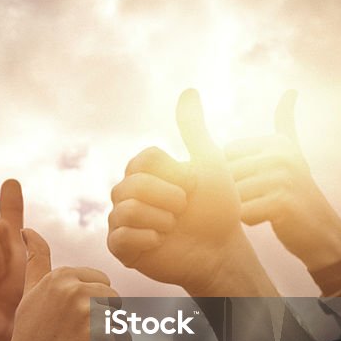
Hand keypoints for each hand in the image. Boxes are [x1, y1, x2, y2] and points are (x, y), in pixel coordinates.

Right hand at [0, 230, 118, 340]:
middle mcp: (74, 288)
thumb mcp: (29, 292)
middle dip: (101, 319)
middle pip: (113, 299)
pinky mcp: (97, 338)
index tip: (65, 320)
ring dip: (107, 335)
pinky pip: (124, 340)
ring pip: (119, 318)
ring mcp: (86, 313)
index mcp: (62, 275)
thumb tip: (27, 229)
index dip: (89, 305)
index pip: (101, 283)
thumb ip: (36, 260)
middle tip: (72, 335)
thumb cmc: (30, 336)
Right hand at [107, 89, 245, 295]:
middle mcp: (127, 194)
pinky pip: (120, 237)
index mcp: (144, 173)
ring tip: (174, 228)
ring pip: (126, 210)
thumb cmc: (217, 208)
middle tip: (184, 210)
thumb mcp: (208, 163)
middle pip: (132, 184)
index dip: (174, 175)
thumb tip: (189, 90)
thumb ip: (193, 130)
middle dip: (168, 198)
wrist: (221, 250)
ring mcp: (122, 221)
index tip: (193, 188)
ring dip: (160, 219)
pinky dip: (147, 239)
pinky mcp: (121, 249)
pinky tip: (162, 243)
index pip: (144, 160)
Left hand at [224, 91, 340, 270]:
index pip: (226, 154)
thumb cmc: (297, 193)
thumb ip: (286, 124)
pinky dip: (250, 221)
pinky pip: (242, 213)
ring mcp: (283, 177)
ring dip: (242, 207)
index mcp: (277, 142)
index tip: (258, 182)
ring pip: (232, 195)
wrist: (322, 232)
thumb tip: (291, 91)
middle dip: (236, 192)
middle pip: (226, 174)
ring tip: (267, 208)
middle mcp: (281, 155)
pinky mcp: (282, 201)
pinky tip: (270, 219)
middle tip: (263, 198)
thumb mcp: (291, 154)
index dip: (232, 174)